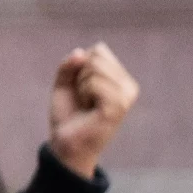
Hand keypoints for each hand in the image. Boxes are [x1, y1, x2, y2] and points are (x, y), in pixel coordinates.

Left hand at [47, 42, 138, 179]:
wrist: (65, 143)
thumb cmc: (68, 114)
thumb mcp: (64, 83)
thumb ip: (69, 64)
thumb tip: (80, 52)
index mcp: (121, 79)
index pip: (99, 50)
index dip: (80, 67)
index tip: (81, 89)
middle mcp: (129, 86)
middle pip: (96, 56)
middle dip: (80, 76)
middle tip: (83, 99)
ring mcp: (126, 96)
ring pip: (94, 69)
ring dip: (81, 86)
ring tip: (87, 105)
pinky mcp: (118, 106)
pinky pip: (94, 83)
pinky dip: (84, 93)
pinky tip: (89, 108)